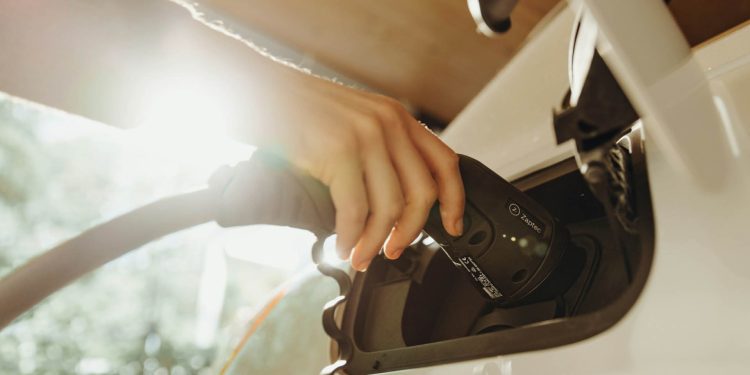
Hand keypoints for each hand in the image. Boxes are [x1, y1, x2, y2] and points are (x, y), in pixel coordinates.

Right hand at [243, 66, 464, 270]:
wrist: (255, 89)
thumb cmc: (296, 109)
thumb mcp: (352, 120)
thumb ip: (378, 150)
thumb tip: (392, 202)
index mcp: (396, 117)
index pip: (444, 162)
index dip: (454, 200)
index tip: (451, 226)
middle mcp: (388, 124)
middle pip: (422, 192)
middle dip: (411, 231)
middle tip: (393, 250)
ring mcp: (365, 136)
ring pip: (389, 207)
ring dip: (375, 242)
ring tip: (360, 255)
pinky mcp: (338, 151)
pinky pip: (355, 210)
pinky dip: (350, 236)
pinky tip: (342, 245)